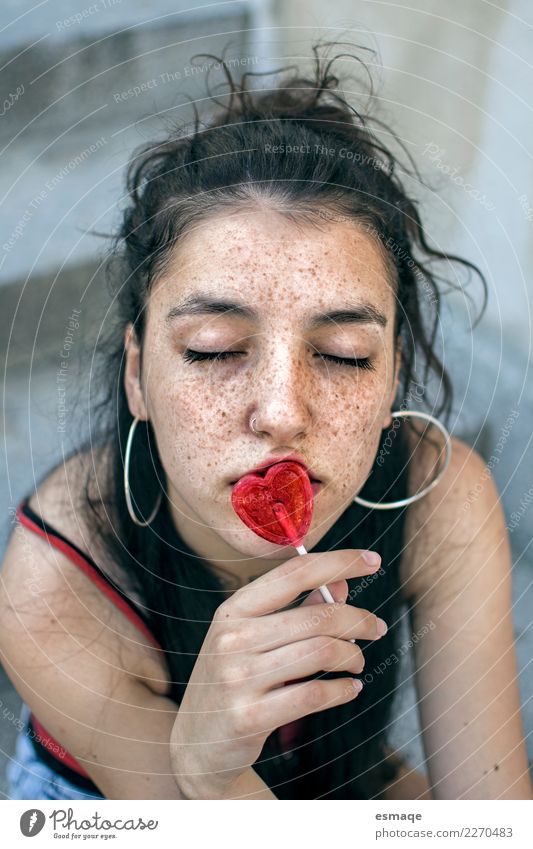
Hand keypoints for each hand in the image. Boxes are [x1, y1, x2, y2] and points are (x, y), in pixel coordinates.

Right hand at [170, 548, 386, 798]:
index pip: (294, 574)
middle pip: (318, 616)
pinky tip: (350, 689)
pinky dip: (343, 690)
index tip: (372, 560)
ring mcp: (238, 678)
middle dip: (358, 619)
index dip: (338, 563)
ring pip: (322, 652)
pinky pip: (314, 694)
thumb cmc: (233, 680)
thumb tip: (340, 584)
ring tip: (357, 662)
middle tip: (375, 628)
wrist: (196, 742)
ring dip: (353, 656)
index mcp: (233, 610)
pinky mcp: (250, 716)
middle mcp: (232, 638)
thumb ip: (298, 609)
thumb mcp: (254, 638)